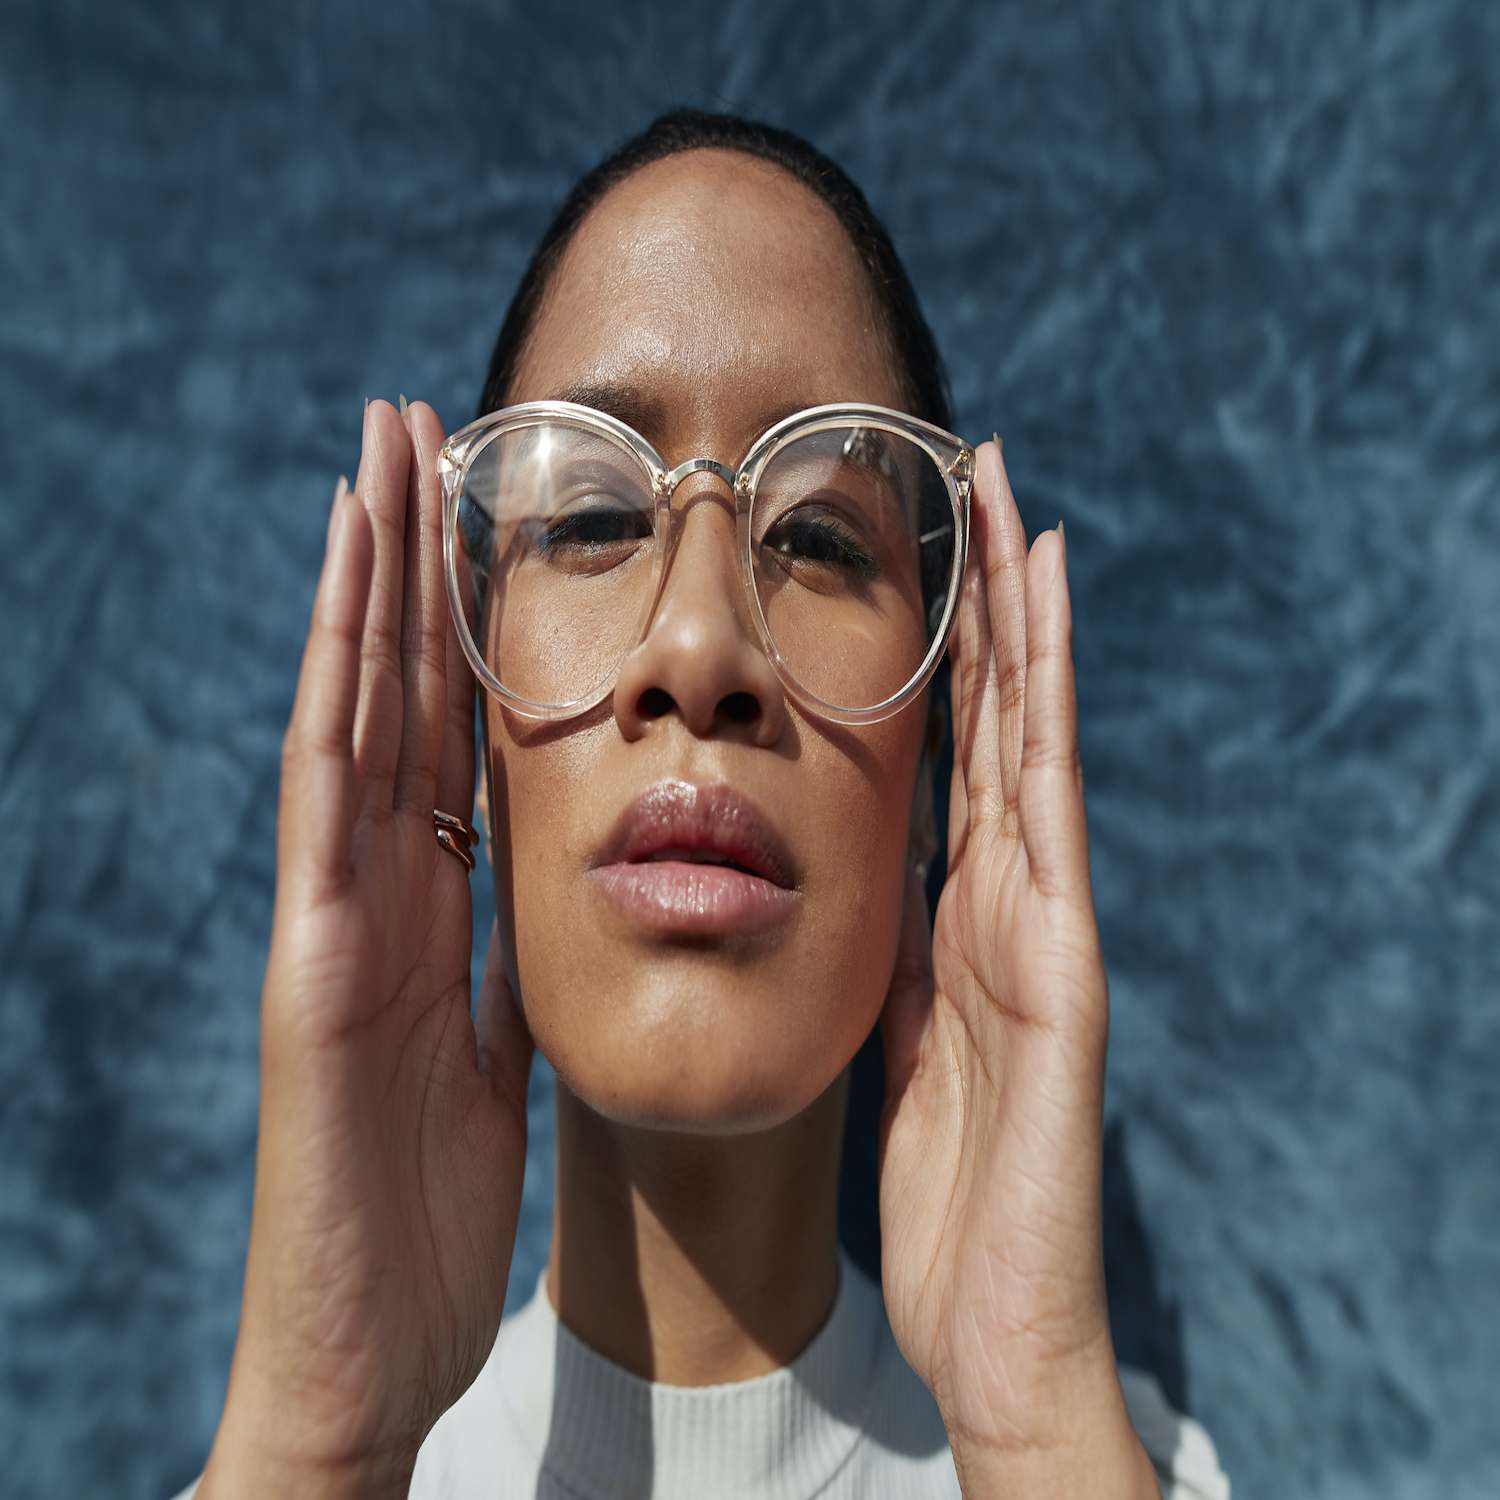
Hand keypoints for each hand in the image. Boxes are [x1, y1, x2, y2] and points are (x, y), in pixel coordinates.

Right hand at [204, 400, 533, 1489]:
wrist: (370, 1354)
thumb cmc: (434, 1213)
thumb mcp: (495, 1056)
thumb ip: (502, 963)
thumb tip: (540, 885)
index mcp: (432, 913)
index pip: (446, 735)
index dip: (459, 622)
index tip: (489, 514)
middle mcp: (375, 894)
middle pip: (391, 698)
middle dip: (404, 565)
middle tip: (418, 429)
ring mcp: (334, 924)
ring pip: (347, 722)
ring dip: (361, 592)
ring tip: (375, 465)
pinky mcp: (314, 977)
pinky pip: (324, 813)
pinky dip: (332, 701)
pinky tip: (342, 606)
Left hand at [877, 440, 1140, 1476]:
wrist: (994, 1323)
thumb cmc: (944, 1193)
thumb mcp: (896, 1043)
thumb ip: (898, 954)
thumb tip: (868, 876)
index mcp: (959, 920)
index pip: (951, 757)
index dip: (944, 653)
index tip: (920, 549)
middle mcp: (1010, 904)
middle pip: (998, 725)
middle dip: (990, 604)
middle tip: (976, 478)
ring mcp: (1045, 931)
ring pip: (1033, 750)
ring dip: (1026, 633)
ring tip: (1019, 517)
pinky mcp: (1062, 978)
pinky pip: (1047, 828)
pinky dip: (1047, 730)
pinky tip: (1043, 647)